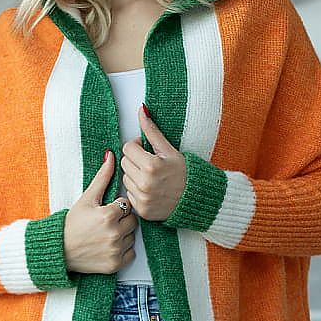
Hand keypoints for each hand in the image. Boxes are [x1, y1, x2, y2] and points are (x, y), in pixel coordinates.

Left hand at [119, 105, 186, 222]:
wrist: (196, 198)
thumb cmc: (184, 173)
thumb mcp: (169, 149)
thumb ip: (152, 130)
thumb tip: (141, 110)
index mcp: (151, 165)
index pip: (127, 148)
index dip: (137, 146)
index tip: (146, 150)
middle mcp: (145, 183)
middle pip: (124, 163)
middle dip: (134, 160)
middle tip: (149, 163)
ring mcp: (143, 198)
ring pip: (125, 179)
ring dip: (134, 175)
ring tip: (151, 177)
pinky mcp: (142, 210)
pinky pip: (129, 195)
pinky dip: (137, 191)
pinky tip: (151, 190)